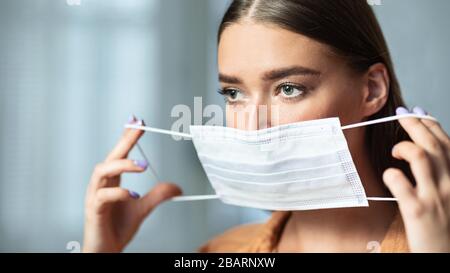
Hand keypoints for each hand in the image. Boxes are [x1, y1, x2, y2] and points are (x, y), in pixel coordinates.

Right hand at [83, 115, 181, 251]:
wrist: (105, 251)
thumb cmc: (117, 228)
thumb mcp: (142, 208)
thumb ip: (157, 196)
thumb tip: (177, 187)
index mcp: (112, 180)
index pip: (119, 153)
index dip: (127, 137)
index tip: (137, 121)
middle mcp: (101, 184)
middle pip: (111, 156)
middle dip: (125, 140)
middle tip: (139, 127)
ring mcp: (94, 196)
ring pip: (102, 171)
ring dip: (123, 165)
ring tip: (142, 165)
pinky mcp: (93, 211)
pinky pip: (103, 196)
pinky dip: (119, 193)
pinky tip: (134, 194)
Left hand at [383, 106, 449, 251]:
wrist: (447, 255)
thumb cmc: (445, 225)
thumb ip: (442, 174)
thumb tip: (425, 152)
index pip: (447, 143)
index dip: (431, 124)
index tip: (418, 113)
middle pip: (433, 144)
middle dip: (415, 124)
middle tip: (401, 114)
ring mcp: (435, 197)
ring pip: (421, 157)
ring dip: (405, 147)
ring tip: (395, 151)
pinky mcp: (417, 211)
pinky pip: (401, 183)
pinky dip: (391, 174)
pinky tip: (389, 175)